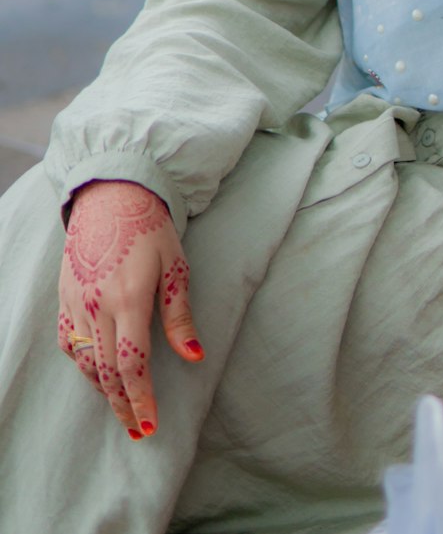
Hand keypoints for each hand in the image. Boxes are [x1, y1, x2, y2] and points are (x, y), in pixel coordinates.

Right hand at [58, 180, 203, 440]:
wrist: (111, 193)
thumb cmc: (150, 227)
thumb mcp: (176, 266)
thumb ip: (180, 315)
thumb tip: (195, 356)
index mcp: (130, 298)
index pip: (132, 364)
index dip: (141, 399)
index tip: (150, 426)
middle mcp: (98, 305)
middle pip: (106, 372)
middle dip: (122, 405)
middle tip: (137, 429)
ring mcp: (77, 302)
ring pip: (84, 361)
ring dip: (102, 388)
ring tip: (122, 404)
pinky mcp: (65, 296)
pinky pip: (68, 341)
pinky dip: (81, 362)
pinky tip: (94, 370)